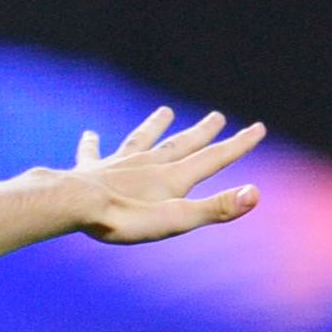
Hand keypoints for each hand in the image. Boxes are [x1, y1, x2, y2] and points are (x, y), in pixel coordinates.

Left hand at [66, 107, 266, 244]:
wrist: (74, 204)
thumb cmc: (124, 218)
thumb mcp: (176, 219)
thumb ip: (214, 208)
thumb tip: (254, 194)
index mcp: (172, 177)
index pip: (213, 158)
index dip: (238, 145)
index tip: (258, 127)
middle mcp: (147, 164)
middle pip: (180, 145)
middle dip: (202, 132)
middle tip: (217, 116)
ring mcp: (118, 164)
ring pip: (141, 140)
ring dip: (154, 126)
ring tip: (165, 111)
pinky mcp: (90, 170)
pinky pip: (92, 153)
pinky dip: (92, 144)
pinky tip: (89, 134)